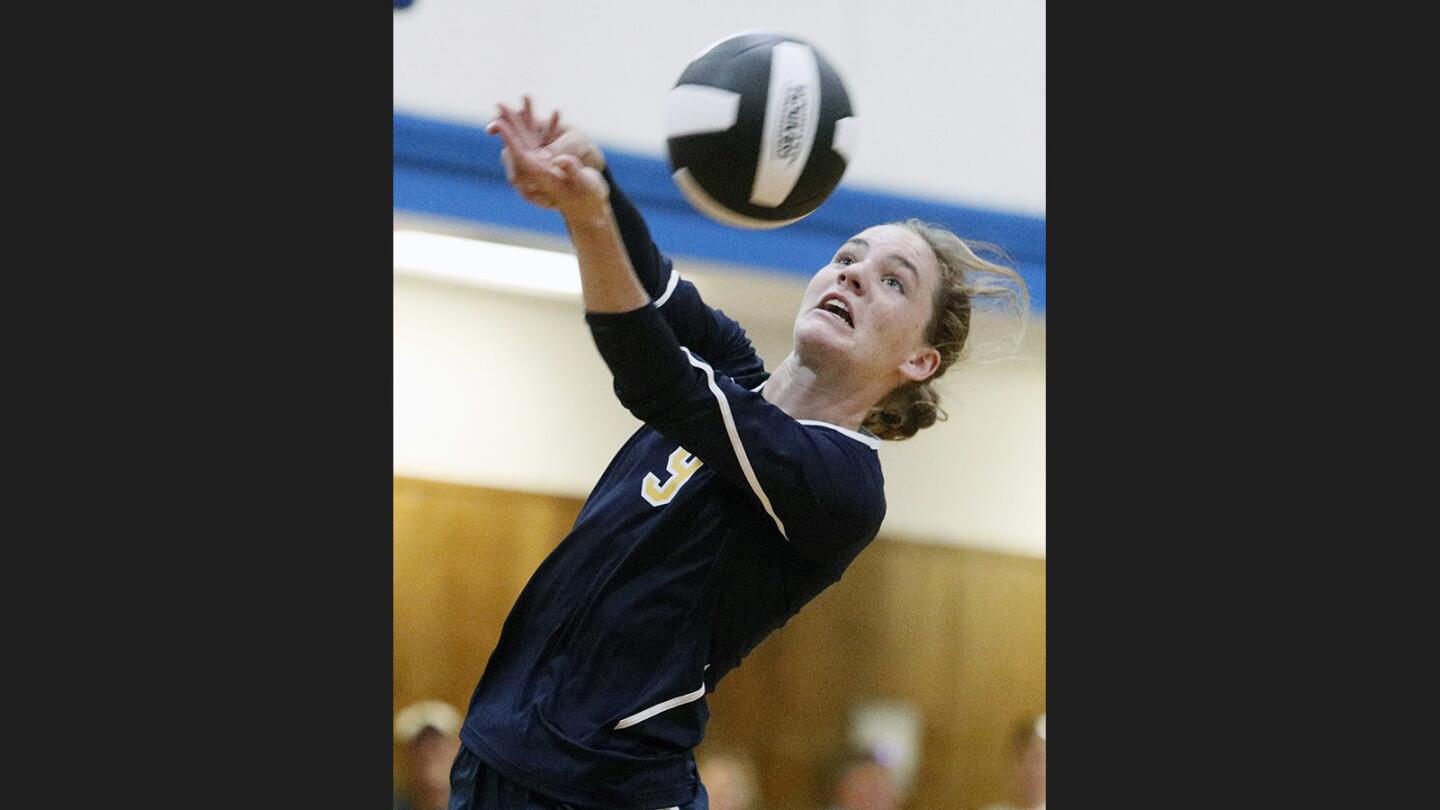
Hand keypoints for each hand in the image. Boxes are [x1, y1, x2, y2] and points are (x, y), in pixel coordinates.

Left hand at [486, 96, 607, 219]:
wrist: (591, 205)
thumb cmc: (590, 195)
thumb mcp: (586, 183)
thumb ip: (572, 170)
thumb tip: (558, 160)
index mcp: (542, 176)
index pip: (520, 156)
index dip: (510, 139)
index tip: (499, 123)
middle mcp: (536, 169)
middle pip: (517, 144)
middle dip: (509, 124)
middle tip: (500, 104)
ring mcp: (540, 162)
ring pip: (523, 138)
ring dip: (518, 120)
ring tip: (513, 101)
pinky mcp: (545, 157)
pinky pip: (532, 138)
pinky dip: (529, 123)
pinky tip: (527, 107)